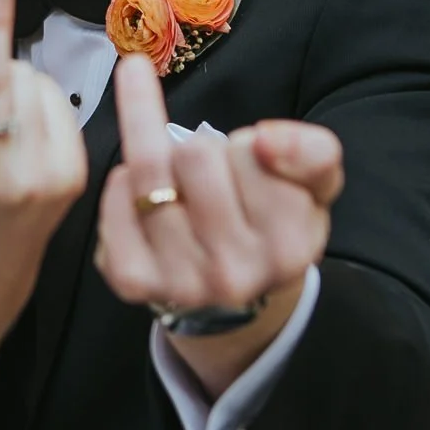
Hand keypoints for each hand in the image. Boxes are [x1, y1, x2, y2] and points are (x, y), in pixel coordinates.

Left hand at [95, 55, 342, 395]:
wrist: (231, 290)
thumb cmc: (270, 220)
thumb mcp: (314, 184)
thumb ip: (312, 152)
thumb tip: (266, 139)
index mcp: (290, 248)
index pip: (253, 148)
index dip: (248, 143)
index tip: (253, 154)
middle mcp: (235, 274)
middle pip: (194, 154)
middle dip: (201, 149)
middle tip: (212, 176)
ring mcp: (180, 280)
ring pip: (150, 169)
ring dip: (160, 159)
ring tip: (180, 181)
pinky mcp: (133, 278)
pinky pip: (114, 196)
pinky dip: (123, 181)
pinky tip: (144, 194)